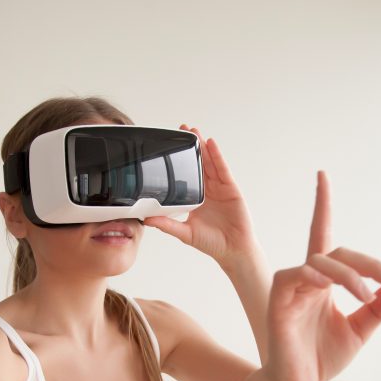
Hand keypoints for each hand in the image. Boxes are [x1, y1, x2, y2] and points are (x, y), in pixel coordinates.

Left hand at [142, 125, 258, 268]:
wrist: (233, 250)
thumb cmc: (212, 243)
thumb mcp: (185, 232)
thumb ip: (167, 224)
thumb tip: (147, 219)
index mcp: (197, 198)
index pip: (187, 175)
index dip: (181, 161)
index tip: (171, 147)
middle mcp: (209, 190)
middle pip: (199, 163)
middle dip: (192, 147)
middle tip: (183, 129)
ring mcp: (220, 188)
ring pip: (210, 162)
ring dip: (203, 146)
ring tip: (195, 132)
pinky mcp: (231, 188)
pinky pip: (223, 169)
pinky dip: (217, 156)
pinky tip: (212, 144)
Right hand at [260, 171, 380, 380]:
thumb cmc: (323, 358)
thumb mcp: (361, 331)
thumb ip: (378, 308)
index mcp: (322, 282)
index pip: (322, 236)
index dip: (322, 205)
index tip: (322, 176)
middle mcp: (306, 278)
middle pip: (339, 251)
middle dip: (370, 263)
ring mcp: (290, 285)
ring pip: (324, 260)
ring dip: (352, 276)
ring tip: (366, 296)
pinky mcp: (278, 296)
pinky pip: (298, 274)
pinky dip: (319, 277)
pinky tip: (332, 289)